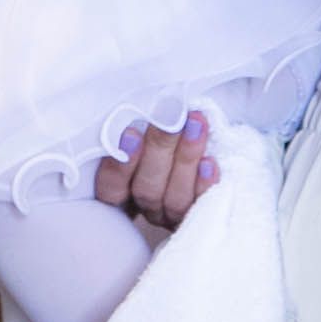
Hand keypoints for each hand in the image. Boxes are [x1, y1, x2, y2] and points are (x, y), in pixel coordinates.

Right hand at [96, 114, 218, 226]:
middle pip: (146, 189)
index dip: (118, 167)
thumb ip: (141, 122)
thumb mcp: (144, 124)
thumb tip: (148, 108)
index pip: (110, 188)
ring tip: (197, 124)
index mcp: (122, 188)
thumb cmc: (162, 126)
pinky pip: (201, 204)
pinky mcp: (200, 212)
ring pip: (174, 199)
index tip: (131, 133)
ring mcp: (171, 213)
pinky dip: (204, 183)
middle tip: (172, 117)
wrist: (198, 137)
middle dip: (159, 149)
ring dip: (186, 159)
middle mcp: (144, 204)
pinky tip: (210, 161)